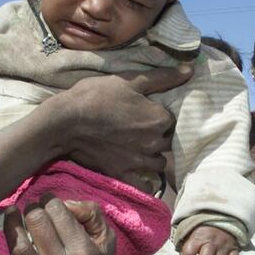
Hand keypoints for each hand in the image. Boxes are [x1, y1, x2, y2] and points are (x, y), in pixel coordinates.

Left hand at [0, 198, 115, 254]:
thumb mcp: (107, 239)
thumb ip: (91, 213)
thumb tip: (64, 203)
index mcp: (84, 252)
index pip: (58, 212)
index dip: (50, 200)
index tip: (49, 202)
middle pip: (37, 225)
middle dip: (33, 209)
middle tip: (34, 209)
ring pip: (19, 250)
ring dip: (11, 226)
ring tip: (12, 214)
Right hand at [46, 65, 192, 190]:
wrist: (65, 122)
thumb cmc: (97, 96)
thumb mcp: (129, 81)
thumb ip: (162, 78)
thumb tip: (189, 69)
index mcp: (159, 119)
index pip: (174, 119)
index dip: (164, 114)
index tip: (152, 111)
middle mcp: (154, 143)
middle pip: (169, 141)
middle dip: (161, 135)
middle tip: (145, 127)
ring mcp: (139, 160)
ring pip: (160, 162)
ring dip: (155, 155)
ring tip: (141, 146)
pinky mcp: (123, 173)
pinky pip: (144, 184)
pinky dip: (146, 181)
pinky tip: (140, 171)